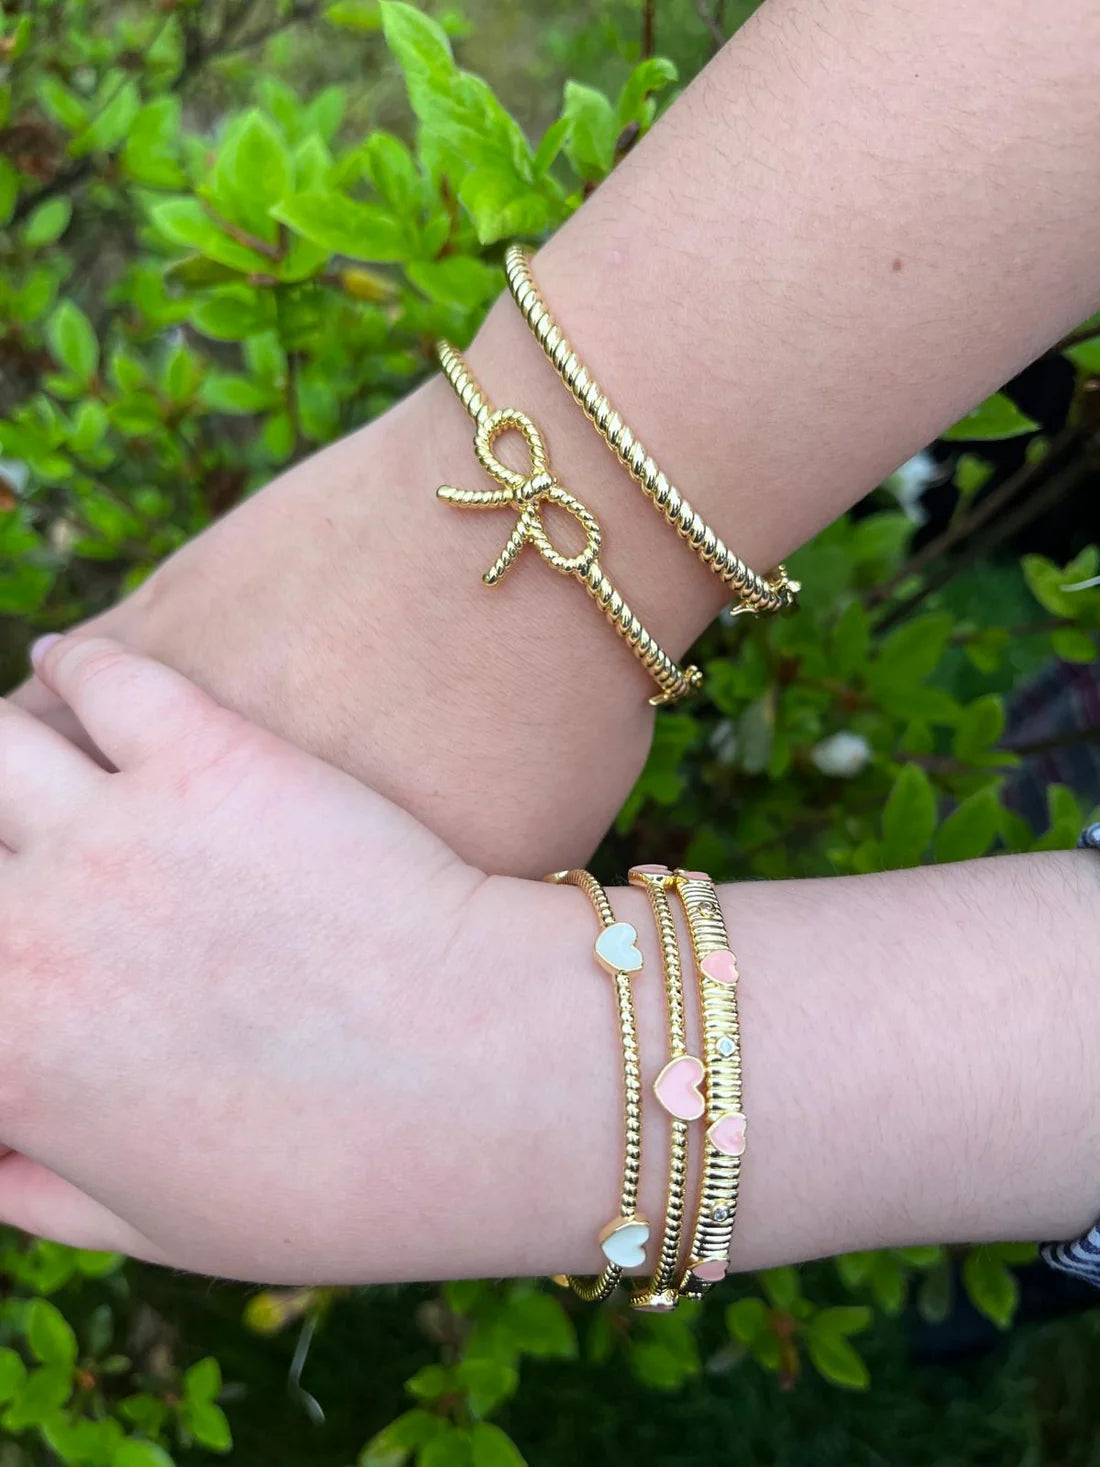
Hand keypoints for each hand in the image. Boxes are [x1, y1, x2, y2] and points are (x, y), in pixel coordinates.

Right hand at [0, 636, 574, 1283]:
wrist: (491, 1080)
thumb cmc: (348, 1180)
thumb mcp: (173, 1228)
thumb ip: (47, 1192)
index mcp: (7, 1057)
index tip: (18, 960)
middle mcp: (25, 936)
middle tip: (20, 858)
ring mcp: (114, 830)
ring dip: (0, 747)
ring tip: (15, 744)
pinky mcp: (211, 751)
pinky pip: (106, 674)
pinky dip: (78, 665)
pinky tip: (75, 665)